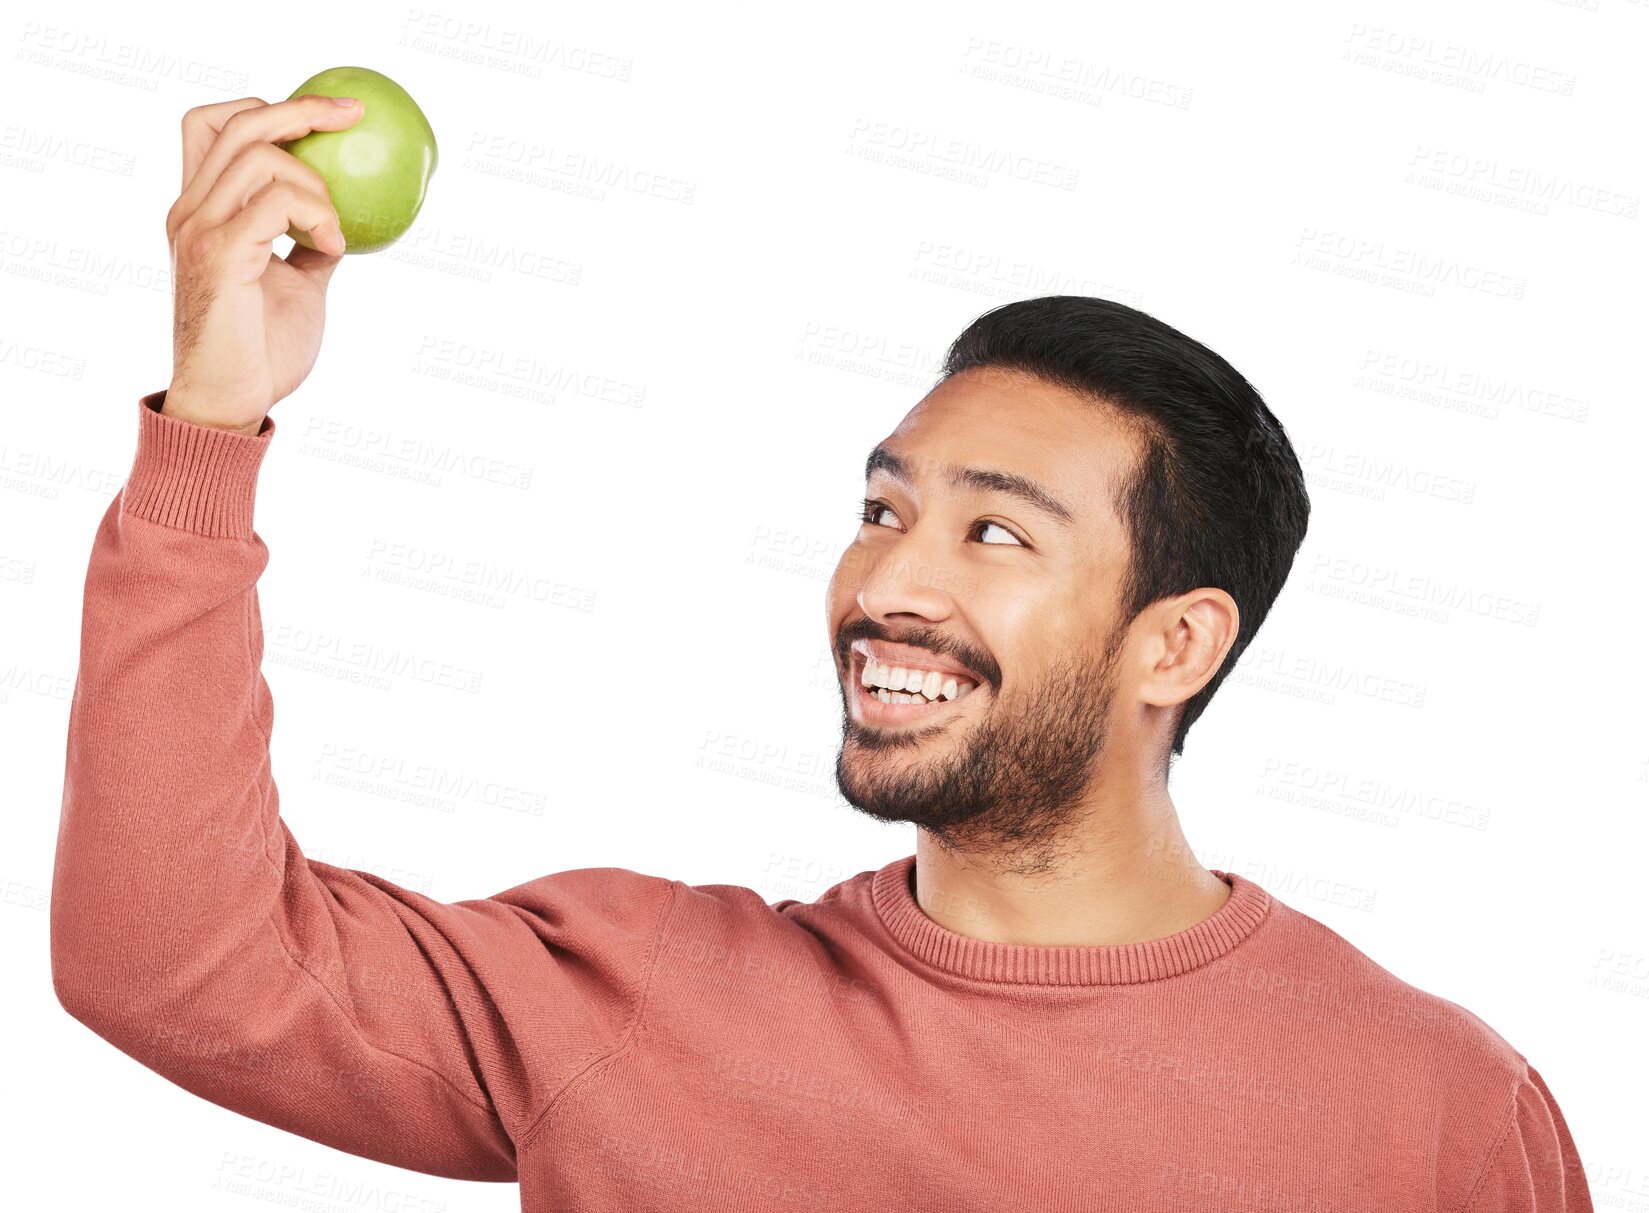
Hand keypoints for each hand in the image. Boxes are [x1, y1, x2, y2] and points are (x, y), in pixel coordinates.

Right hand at [162, 94, 363, 433]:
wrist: (231, 402)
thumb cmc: (262, 352)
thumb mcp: (297, 285)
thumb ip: (307, 245)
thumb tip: (346, 219)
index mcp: (200, 211)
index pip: (212, 127)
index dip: (266, 108)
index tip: (327, 117)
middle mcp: (189, 210)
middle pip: (238, 124)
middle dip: (303, 111)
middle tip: (354, 119)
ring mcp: (199, 229)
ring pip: (260, 157)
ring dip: (317, 188)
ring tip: (334, 236)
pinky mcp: (219, 254)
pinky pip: (275, 203)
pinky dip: (317, 217)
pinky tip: (332, 250)